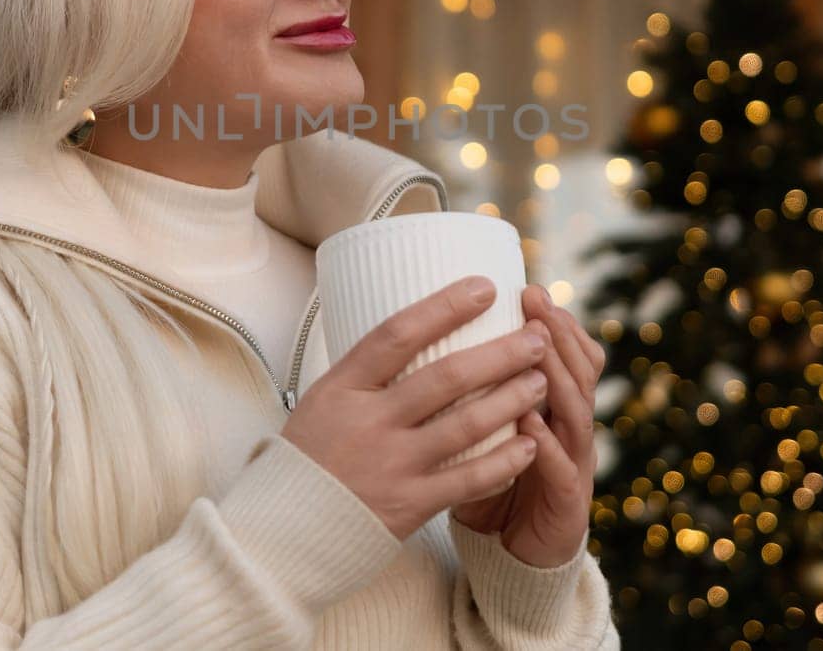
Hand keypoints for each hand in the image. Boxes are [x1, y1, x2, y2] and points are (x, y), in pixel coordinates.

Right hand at [281, 275, 551, 541]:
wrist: (281, 533)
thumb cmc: (307, 459)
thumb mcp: (322, 402)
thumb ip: (365, 374)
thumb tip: (415, 330)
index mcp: (342, 387)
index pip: (398, 333)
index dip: (445, 306)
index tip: (485, 287)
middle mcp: (368, 421)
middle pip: (446, 376)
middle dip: (500, 353)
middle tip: (537, 336)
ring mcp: (390, 464)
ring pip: (467, 424)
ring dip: (512, 399)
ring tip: (541, 382)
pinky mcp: (408, 505)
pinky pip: (469, 479)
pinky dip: (504, 461)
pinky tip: (529, 444)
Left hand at [449, 284, 605, 567]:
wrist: (522, 559)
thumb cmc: (497, 486)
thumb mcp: (486, 432)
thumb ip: (473, 394)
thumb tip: (427, 343)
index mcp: (555, 408)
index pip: (568, 355)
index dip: (554, 322)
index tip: (527, 289)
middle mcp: (571, 430)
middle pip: (579, 373)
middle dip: (558, 335)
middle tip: (537, 304)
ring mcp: (575, 467)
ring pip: (576, 414)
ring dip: (558, 378)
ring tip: (538, 347)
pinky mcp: (568, 506)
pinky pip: (560, 471)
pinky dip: (547, 445)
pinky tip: (531, 425)